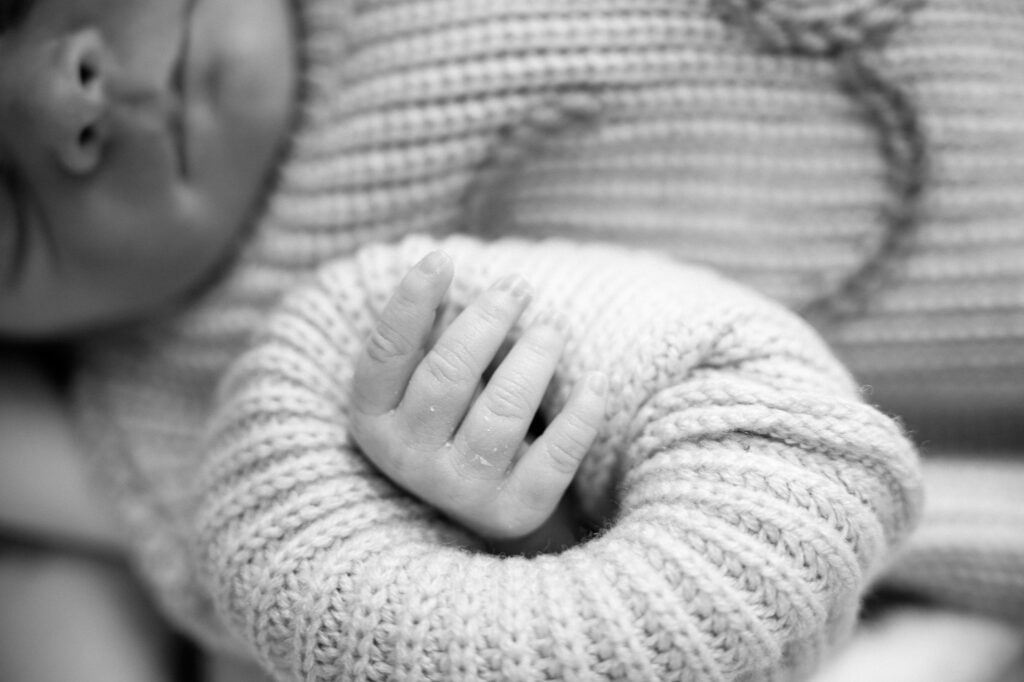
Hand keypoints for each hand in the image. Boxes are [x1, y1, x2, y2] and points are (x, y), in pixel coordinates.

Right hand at [349, 251, 606, 540]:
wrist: (475, 498)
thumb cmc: (448, 413)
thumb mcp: (421, 374)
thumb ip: (427, 332)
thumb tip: (439, 268)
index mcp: (373, 419)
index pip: (385, 353)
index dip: (409, 302)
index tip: (441, 258)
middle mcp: (407, 459)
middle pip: (446, 377)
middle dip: (486, 323)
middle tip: (518, 288)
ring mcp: (458, 489)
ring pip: (501, 414)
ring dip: (533, 361)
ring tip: (553, 328)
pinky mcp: (511, 511)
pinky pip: (552, 460)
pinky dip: (579, 418)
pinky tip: (595, 382)